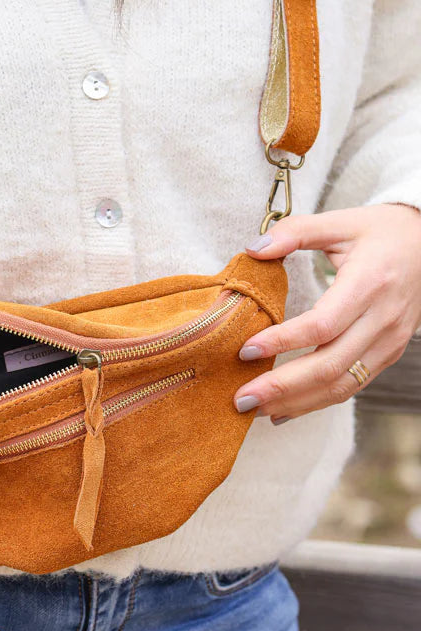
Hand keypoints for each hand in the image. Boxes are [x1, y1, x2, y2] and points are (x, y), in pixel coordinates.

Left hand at [233, 203, 420, 424]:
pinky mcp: (387, 354)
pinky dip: (317, 402)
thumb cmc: (380, 232)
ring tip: (256, 409)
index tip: (245, 351)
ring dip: (297, 402)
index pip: (323, 324)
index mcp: (369, 284)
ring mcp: (388, 342)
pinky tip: (284, 409)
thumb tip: (253, 248)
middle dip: (282, 386)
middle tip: (242, 398)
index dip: (283, 341)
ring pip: (342, 384)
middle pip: (330, 365)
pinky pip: (352, 385)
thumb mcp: (340, 221)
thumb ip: (295, 231)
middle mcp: (382, 319)